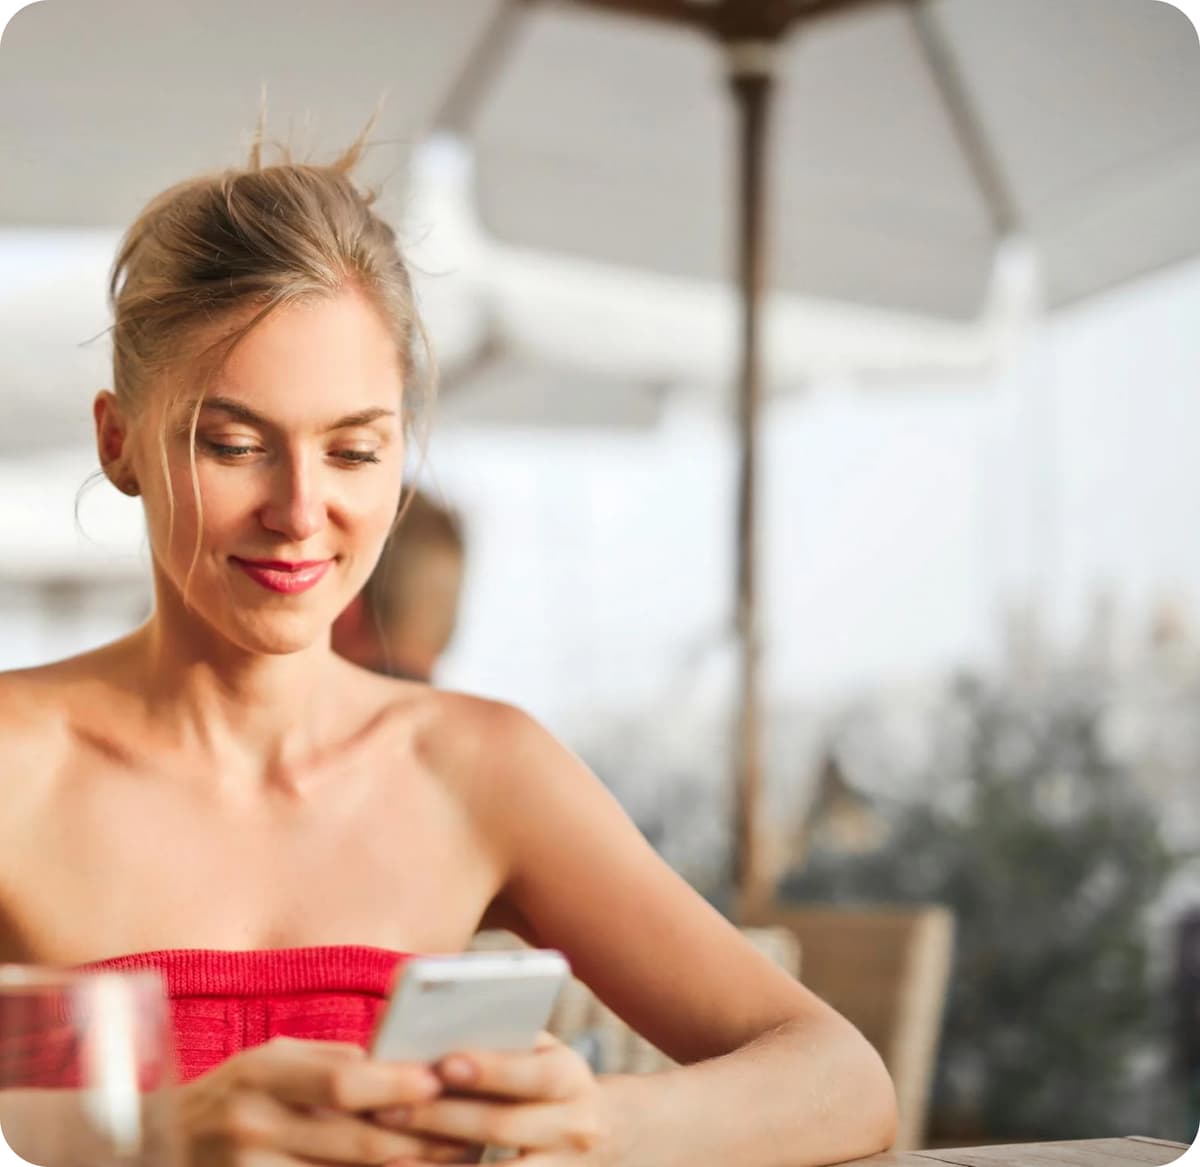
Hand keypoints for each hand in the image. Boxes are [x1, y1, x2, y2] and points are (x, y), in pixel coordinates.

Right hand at [174, 1035, 473, 1164]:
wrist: (160, 1145)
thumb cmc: (236, 1091)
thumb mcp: (274, 1060)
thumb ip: (332, 1062)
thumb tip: (404, 1060)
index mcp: (262, 1075)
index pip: (340, 1082)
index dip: (394, 1083)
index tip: (439, 1081)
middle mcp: (252, 1128)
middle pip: (353, 1141)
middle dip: (417, 1139)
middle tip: (468, 1132)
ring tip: (453, 1161)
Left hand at [373, 1032, 610, 1163]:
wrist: (606, 1133)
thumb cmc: (550, 1078)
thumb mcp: (542, 1052)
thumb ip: (505, 1040)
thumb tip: (438, 1027)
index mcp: (572, 1078)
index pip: (534, 1073)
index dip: (490, 1070)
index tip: (443, 1063)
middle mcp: (573, 1128)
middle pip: (504, 1125)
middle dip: (443, 1117)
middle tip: (389, 1109)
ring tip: (388, 1158)